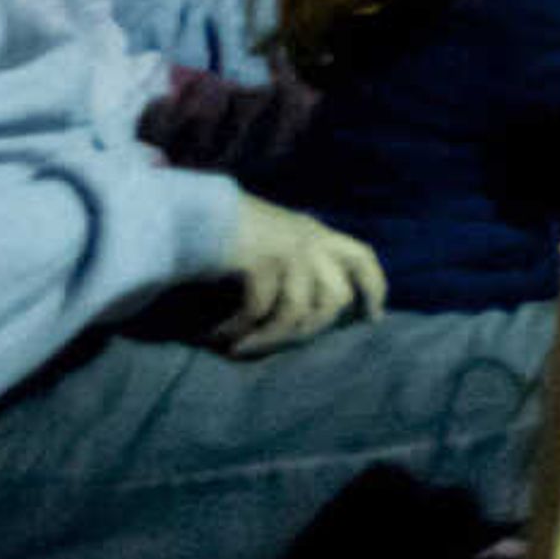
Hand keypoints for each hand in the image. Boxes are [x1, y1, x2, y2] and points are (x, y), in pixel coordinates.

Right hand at [219, 195, 385, 354]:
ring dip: (267, 340)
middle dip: (308, 333)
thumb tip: (315, 308)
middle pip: (334, 299)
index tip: (373, 320)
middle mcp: (309, 239)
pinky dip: (236, 329)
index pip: (361, 257)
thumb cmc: (223, 228)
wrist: (185, 208)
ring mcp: (288, 248)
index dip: (373, 289)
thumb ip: (296, 261)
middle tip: (273, 348)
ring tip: (240, 351)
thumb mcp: (271, 237)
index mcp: (314, 232)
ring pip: (297, 313)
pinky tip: (216, 336)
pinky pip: (258, 311)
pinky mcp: (262, 260)